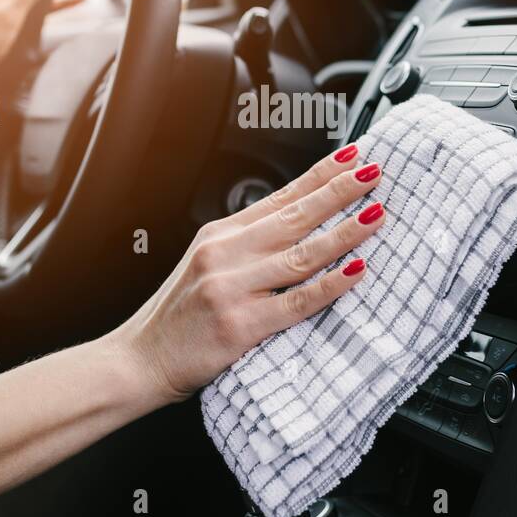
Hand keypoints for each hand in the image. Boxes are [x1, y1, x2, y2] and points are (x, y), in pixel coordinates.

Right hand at [112, 145, 386, 403]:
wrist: (139, 360)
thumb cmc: (177, 318)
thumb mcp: (205, 264)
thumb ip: (246, 245)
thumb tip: (295, 225)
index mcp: (219, 234)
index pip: (281, 197)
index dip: (320, 174)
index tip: (353, 156)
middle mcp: (225, 253)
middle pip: (295, 216)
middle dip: (339, 191)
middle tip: (375, 173)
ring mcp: (231, 287)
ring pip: (301, 253)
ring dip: (345, 231)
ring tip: (376, 214)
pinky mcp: (240, 324)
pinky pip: (297, 301)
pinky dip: (331, 284)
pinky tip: (357, 269)